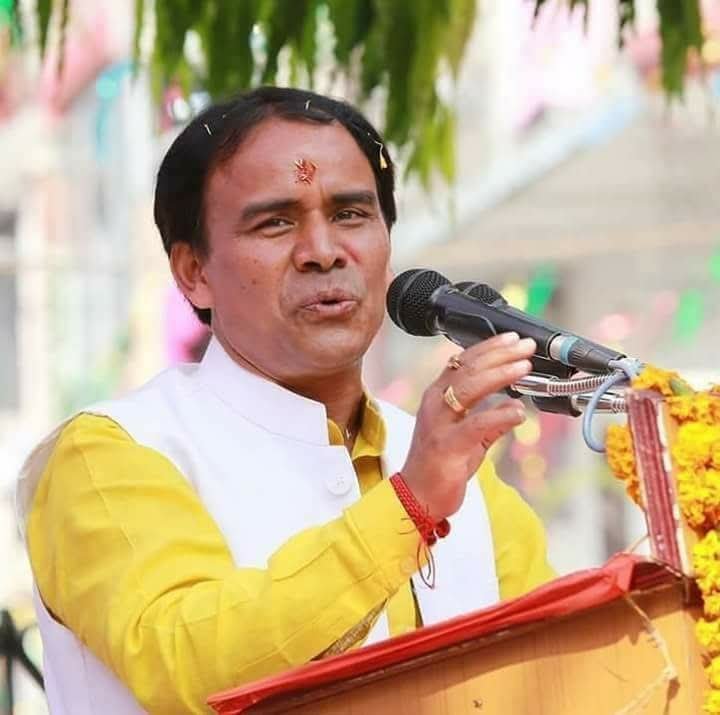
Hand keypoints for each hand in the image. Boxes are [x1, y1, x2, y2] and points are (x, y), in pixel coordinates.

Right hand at [401, 332, 534, 520]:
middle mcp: (435, 404)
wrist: (418, 496)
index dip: (488, 348)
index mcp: (437, 397)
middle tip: (525, 348)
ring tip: (523, 367)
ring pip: (468, 389)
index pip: (462, 362)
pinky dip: (499, 415)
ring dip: (499, 375)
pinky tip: (519, 411)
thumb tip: (515, 407)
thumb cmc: (440, 465)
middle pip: (467, 369)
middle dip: (499, 355)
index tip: (512, 340)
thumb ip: (489, 419)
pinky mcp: (447, 446)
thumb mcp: (468, 436)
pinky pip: (476, 425)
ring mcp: (439, 424)